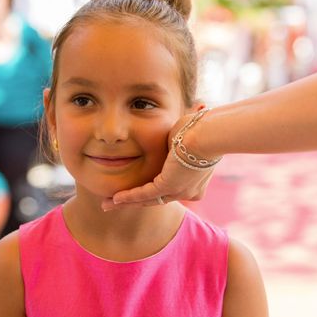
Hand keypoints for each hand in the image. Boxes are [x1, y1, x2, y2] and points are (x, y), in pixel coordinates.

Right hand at [102, 113, 216, 210]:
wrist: (208, 135)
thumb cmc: (202, 130)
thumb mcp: (189, 136)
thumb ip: (179, 136)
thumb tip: (193, 113)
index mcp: (197, 183)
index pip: (170, 189)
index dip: (153, 190)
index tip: (141, 190)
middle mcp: (188, 192)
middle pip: (156, 199)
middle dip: (135, 202)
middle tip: (117, 203)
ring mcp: (179, 191)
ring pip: (148, 199)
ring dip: (126, 202)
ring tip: (108, 204)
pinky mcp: (168, 186)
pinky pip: (144, 193)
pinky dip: (128, 196)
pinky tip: (115, 198)